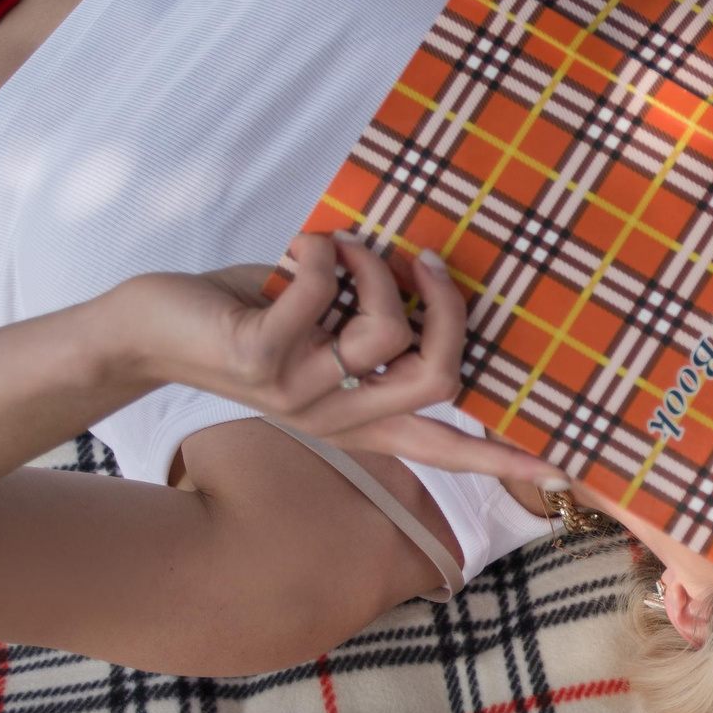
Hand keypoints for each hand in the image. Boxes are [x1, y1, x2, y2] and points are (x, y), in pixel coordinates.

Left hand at [108, 234, 567, 485]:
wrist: (148, 329)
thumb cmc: (243, 316)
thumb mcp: (322, 326)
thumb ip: (372, 321)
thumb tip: (429, 280)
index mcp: (358, 415)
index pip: (444, 448)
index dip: (502, 455)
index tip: (564, 464)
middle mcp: (338, 415)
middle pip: (439, 379)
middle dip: (447, 308)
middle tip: (424, 261)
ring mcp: (301, 393)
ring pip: (387, 332)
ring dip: (373, 267)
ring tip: (337, 248)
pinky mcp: (262, 360)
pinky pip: (323, 296)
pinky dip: (319, 254)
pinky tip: (299, 250)